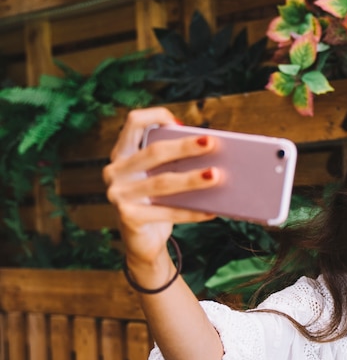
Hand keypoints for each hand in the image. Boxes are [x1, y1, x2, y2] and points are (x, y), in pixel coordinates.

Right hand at [102, 107, 218, 264]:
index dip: (156, 116)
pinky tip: (212, 210)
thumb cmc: (156, 203)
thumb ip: (173, 162)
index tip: (181, 122)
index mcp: (122, 154)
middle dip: (185, 146)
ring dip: (192, 179)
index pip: (133, 123)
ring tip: (217, 175)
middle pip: (153, 152)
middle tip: (211, 143)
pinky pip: (166, 213)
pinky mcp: (128, 218)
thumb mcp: (159, 177)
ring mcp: (118, 195)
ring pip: (161, 183)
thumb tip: (212, 154)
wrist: (142, 243)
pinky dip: (192, 212)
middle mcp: (115, 171)